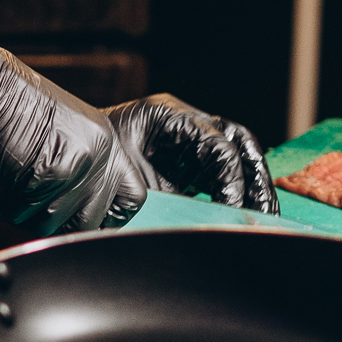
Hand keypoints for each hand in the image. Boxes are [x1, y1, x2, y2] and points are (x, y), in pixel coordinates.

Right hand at [0, 33, 129, 233]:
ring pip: (53, 225)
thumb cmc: (8, 103)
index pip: (131, 198)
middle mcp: (96, 155)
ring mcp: (72, 168)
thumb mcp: (62, 130)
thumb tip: (78, 209)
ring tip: (10, 177)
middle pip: (89, 222)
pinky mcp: (43, 178)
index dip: (106, 213)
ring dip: (26, 211)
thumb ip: (77, 166)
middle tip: (31, 194)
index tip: (85, 213)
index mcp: (105, 140)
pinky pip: (24, 215)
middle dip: (58, 218)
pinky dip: (6, 204)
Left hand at [104, 93, 277, 217]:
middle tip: (264, 215)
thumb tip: (188, 224)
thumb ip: (156, 197)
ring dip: (255, 187)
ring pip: (239, 154)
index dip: (229, 175)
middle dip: (255, 178)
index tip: (230, 206)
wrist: (76, 160)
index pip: (216, 141)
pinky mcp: (192, 163)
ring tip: (265, 220)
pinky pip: (225, 172)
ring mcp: (192, 141)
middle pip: (238, 142)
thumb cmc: (96, 162)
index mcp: (168, 117)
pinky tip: (246, 218)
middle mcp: (186, 123)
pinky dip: (239, 193)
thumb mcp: (123, 176)